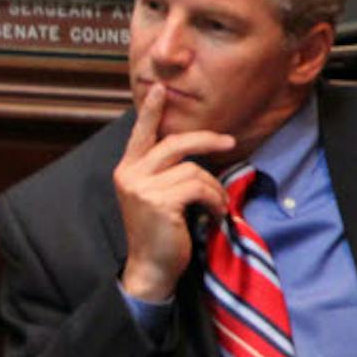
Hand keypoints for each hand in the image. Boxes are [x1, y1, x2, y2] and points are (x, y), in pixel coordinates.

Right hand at [113, 86, 236, 301]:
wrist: (150, 268)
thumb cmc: (158, 232)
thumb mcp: (154, 195)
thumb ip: (162, 171)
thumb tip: (194, 152)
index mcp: (127, 169)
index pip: (140, 133)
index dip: (152, 110)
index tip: (159, 88)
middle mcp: (129, 174)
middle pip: (175, 143)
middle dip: (206, 140)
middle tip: (229, 141)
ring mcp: (142, 187)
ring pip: (193, 170)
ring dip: (214, 188)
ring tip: (216, 205)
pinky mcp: (158, 201)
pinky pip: (199, 187)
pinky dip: (214, 200)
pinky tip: (214, 214)